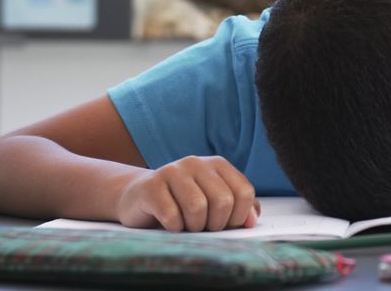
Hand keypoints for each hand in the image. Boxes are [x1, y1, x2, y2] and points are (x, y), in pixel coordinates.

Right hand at [115, 155, 259, 231]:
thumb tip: (252, 221)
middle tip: (203, 227)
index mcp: (217, 165)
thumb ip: (239, 209)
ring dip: (194, 227)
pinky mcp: (150, 186)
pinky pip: (171, 215)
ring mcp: (172, 171)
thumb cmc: (181, 204)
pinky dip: (174, 228)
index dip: (238, 216)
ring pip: (197, 208)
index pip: (244, 192)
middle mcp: (196, 163)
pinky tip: (169, 224)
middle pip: (223, 201)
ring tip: (187, 226)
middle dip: (216, 224)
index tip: (226, 224)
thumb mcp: (213, 204)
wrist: (137, 198)